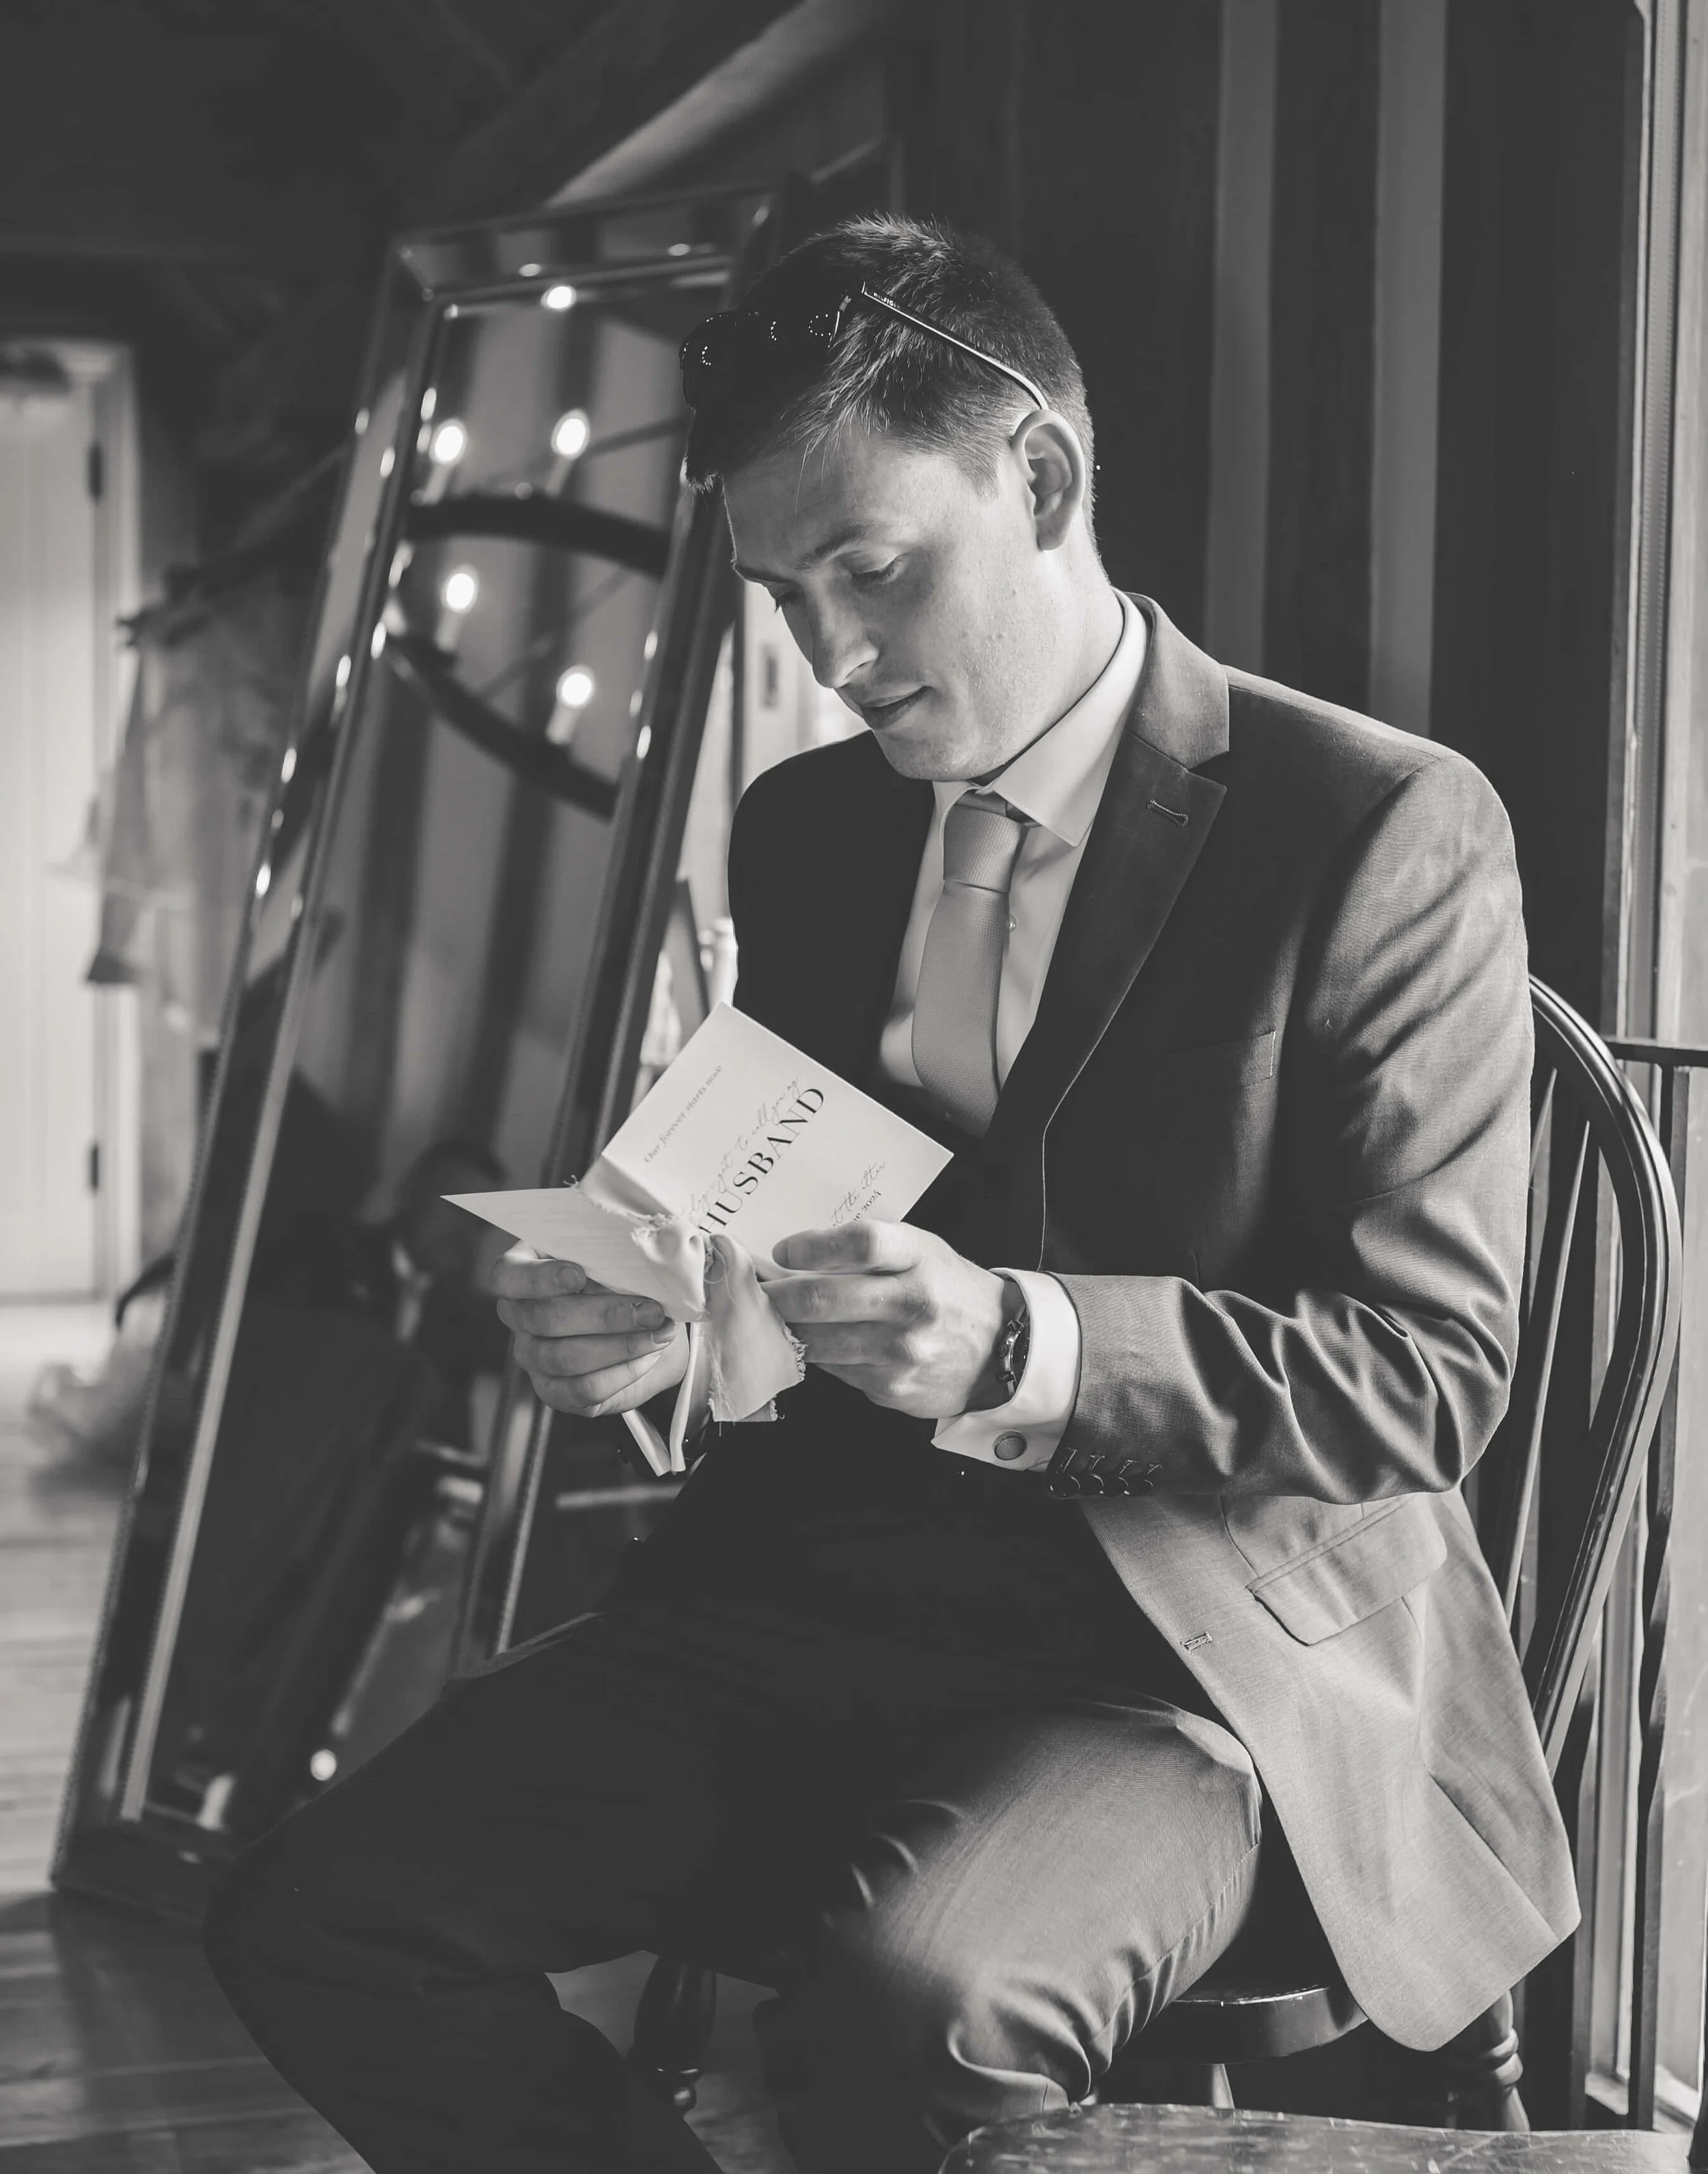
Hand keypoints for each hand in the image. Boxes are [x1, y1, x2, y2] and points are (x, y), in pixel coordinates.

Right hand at [491, 1249, 688, 1417]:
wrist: (646, 1326)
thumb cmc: (624, 1280)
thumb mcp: (617, 1259)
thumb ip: (612, 1258)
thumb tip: (632, 1267)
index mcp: (523, 1271)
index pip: (507, 1276)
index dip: (539, 1278)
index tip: (578, 1275)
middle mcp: (519, 1316)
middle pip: (546, 1319)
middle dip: (606, 1315)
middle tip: (651, 1309)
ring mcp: (532, 1357)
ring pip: (565, 1357)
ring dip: (621, 1345)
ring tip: (660, 1332)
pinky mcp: (555, 1391)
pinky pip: (582, 1389)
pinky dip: (622, 1372)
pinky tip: (649, 1355)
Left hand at [767, 1221, 1006, 1419]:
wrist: (1001, 1346)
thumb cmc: (947, 1289)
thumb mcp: (921, 1251)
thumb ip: (868, 1249)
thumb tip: (794, 1258)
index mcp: (919, 1257)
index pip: (859, 1243)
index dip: (812, 1246)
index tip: (784, 1252)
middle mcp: (913, 1303)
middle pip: (824, 1297)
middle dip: (776, 1296)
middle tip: (757, 1292)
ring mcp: (902, 1351)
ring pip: (819, 1341)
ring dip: (788, 1330)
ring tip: (776, 1319)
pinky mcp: (892, 1387)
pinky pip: (835, 1369)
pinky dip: (817, 1355)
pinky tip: (815, 1344)